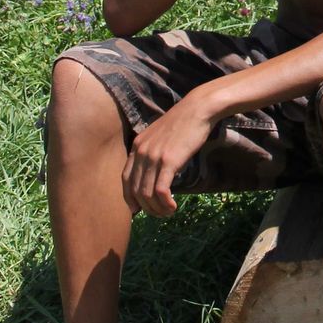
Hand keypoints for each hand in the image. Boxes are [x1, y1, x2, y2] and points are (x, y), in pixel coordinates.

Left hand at [123, 96, 213, 217]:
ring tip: (168, 212)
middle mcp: (141, 152)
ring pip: (146, 194)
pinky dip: (165, 203)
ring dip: (157, 209)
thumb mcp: (160, 136)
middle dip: (146, 208)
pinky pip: (160, 190)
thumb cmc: (183, 123)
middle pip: (135, 191)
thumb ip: (152, 152)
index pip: (125, 180)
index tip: (141, 208)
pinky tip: (174, 207)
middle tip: (160, 213)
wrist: (197, 109)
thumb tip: (154, 173)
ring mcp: (153, 157)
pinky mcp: (168, 161)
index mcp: (137, 146)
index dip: (131, 198)